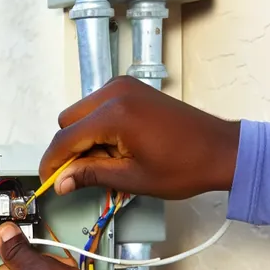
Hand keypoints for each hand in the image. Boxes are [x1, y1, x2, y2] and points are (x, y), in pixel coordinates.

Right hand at [40, 75, 241, 199]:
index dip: (52, 163)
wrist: (220, 149)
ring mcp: (124, 86)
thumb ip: (91, 175)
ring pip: (81, 113)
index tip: (49, 182)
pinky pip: (98, 106)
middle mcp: (115, 92)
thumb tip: (61, 182)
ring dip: (83, 137)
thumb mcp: (132, 178)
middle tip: (82, 175)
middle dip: (69, 149)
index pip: (65, 139)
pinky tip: (116, 146)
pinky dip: (97, 126)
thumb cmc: (185, 166)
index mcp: (114, 114)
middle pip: (68, 121)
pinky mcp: (131, 88)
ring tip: (108, 161)